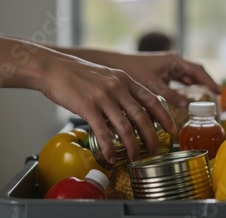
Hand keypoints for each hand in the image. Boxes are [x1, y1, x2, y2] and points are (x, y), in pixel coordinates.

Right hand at [36, 51, 175, 163]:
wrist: (54, 68)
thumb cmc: (78, 74)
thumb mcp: (106, 76)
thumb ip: (120, 91)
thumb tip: (130, 112)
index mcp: (124, 80)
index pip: (152, 99)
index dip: (164, 116)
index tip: (171, 129)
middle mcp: (117, 87)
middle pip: (142, 116)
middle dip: (152, 137)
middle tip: (155, 150)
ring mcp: (103, 97)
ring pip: (125, 127)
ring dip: (132, 146)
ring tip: (134, 158)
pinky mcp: (88, 107)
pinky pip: (103, 132)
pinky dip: (109, 147)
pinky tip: (110, 156)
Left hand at [115, 52, 220, 107]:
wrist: (116, 64)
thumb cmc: (132, 71)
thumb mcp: (152, 85)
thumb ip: (169, 95)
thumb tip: (186, 105)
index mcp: (174, 61)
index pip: (198, 71)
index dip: (209, 82)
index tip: (219, 93)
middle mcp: (174, 61)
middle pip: (196, 73)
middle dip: (206, 84)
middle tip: (215, 98)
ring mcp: (168, 66)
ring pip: (188, 77)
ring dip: (197, 86)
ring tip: (205, 100)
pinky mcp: (163, 72)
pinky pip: (179, 80)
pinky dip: (185, 88)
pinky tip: (187, 99)